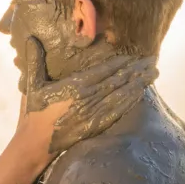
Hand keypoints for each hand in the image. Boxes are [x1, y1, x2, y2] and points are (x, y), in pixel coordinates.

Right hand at [16, 36, 157, 154]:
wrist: (36, 145)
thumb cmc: (34, 113)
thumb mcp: (32, 85)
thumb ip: (34, 61)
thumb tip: (31, 38)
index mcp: (75, 86)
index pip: (104, 70)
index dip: (122, 61)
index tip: (135, 53)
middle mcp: (88, 99)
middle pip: (118, 81)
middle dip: (137, 70)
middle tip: (153, 60)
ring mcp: (94, 114)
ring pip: (121, 95)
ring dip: (139, 84)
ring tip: (153, 74)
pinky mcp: (97, 126)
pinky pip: (118, 112)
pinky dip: (131, 102)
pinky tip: (141, 94)